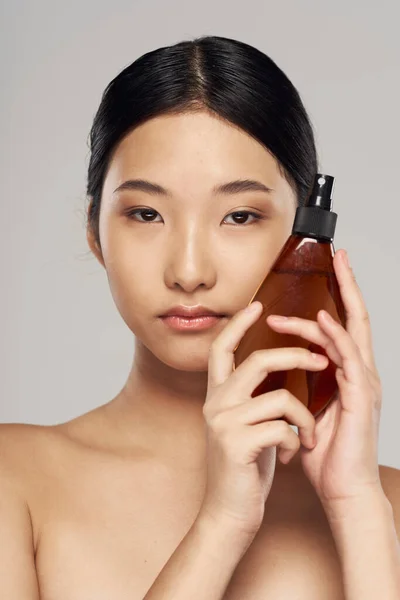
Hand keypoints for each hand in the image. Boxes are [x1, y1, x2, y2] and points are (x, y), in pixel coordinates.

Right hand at [199, 302, 327, 537]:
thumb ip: (250, 395)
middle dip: (295, 357)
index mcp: (217, 395)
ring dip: (304, 418)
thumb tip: (274, 365)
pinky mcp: (236, 445)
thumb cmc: (245, 465)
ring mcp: (223, 423)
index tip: (257, 304)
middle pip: (258, 361)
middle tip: (320, 359)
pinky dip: (297, 441)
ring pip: (280, 398)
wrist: (229, 511)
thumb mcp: (244, 423)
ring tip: (308, 436)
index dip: (238, 324)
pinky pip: (283, 428)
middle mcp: (215, 403)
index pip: (221, 348)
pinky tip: (289, 456)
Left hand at [266, 249, 382, 511]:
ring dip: (340, 300)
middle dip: (349, 285)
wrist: (341, 488)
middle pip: (356, 318)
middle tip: (339, 255)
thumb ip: (301, 386)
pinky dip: (336, 336)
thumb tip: (281, 372)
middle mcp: (359, 372)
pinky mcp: (359, 397)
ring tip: (330, 272)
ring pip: (354, 330)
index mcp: (347, 374)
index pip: (342, 326)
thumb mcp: (307, 409)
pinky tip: (322, 319)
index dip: (337, 297)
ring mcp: (363, 382)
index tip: (326, 272)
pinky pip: (349, 358)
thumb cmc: (325, 453)